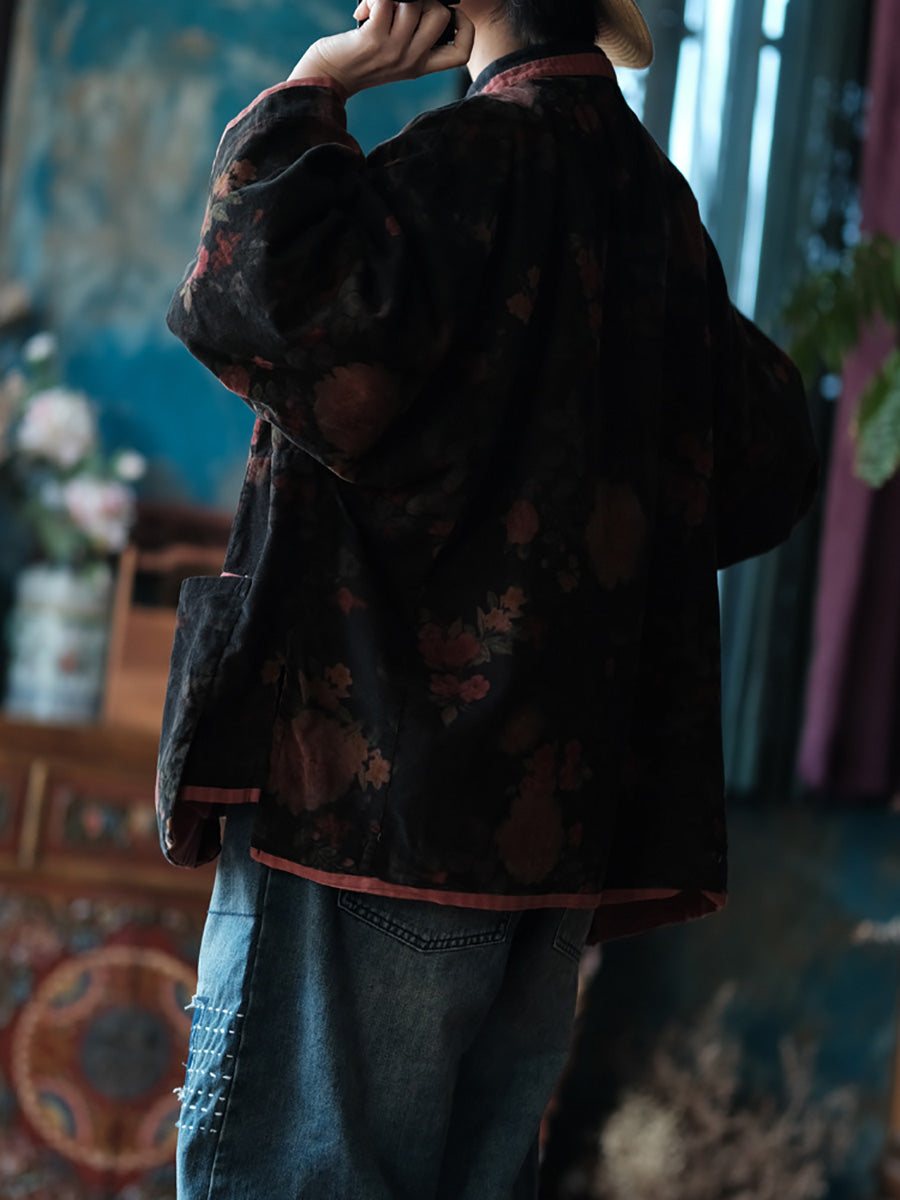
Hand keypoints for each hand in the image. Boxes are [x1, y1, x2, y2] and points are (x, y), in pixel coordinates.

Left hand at [289, 0, 473, 97]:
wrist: (328, 77)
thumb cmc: (359, 60)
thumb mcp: (394, 57)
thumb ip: (412, 37)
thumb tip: (423, 0)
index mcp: (421, 66)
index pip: (462, 53)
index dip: (465, 29)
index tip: (451, 16)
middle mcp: (411, 61)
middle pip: (441, 16)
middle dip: (425, 0)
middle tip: (404, 7)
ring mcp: (393, 50)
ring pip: (413, 4)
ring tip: (379, 7)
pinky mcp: (373, 39)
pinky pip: (386, 0)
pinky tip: (365, 9)